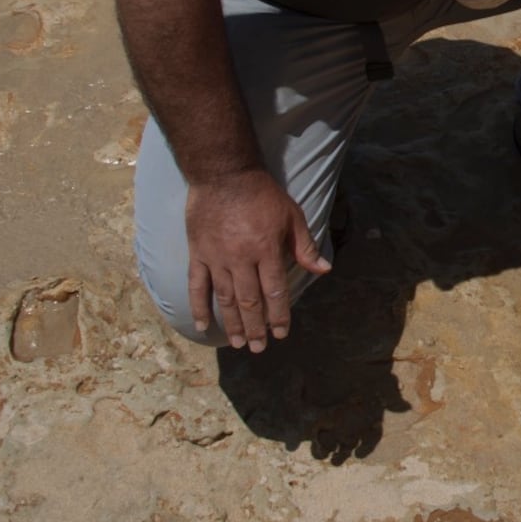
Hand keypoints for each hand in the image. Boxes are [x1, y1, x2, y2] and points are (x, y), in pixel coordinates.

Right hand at [185, 169, 330, 350]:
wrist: (224, 174)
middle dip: (255, 328)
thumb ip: (305, 246)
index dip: (279, 315)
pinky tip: (202, 326)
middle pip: (249, 301)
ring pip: (224, 298)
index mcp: (266, 250)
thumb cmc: (262, 194)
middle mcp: (241, 259)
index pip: (275, 291)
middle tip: (259, 347)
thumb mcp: (291, 215)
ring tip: (238, 343)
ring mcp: (216, 258)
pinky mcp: (197, 253)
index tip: (282, 333)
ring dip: (232, 323)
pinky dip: (198, 307)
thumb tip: (323, 270)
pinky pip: (196, 286)